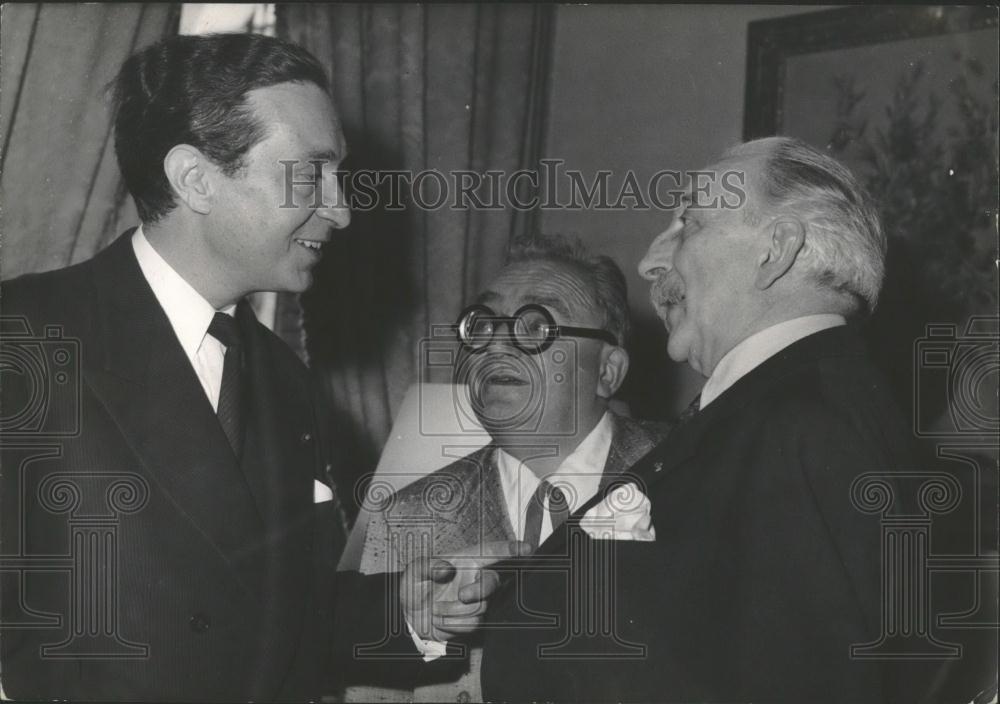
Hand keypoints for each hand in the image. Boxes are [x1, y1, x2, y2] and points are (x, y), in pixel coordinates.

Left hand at [400, 540, 527, 641]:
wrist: (409, 618)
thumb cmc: (415, 588)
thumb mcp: (413, 573)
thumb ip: (427, 566)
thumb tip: (445, 568)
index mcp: (464, 561)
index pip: (491, 552)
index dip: (510, 549)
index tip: (527, 548)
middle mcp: (475, 579)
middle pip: (494, 582)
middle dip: (481, 590)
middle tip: (462, 595)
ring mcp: (477, 600)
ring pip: (481, 607)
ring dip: (454, 611)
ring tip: (435, 608)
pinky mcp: (474, 620)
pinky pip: (472, 623)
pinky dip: (452, 624)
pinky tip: (440, 619)